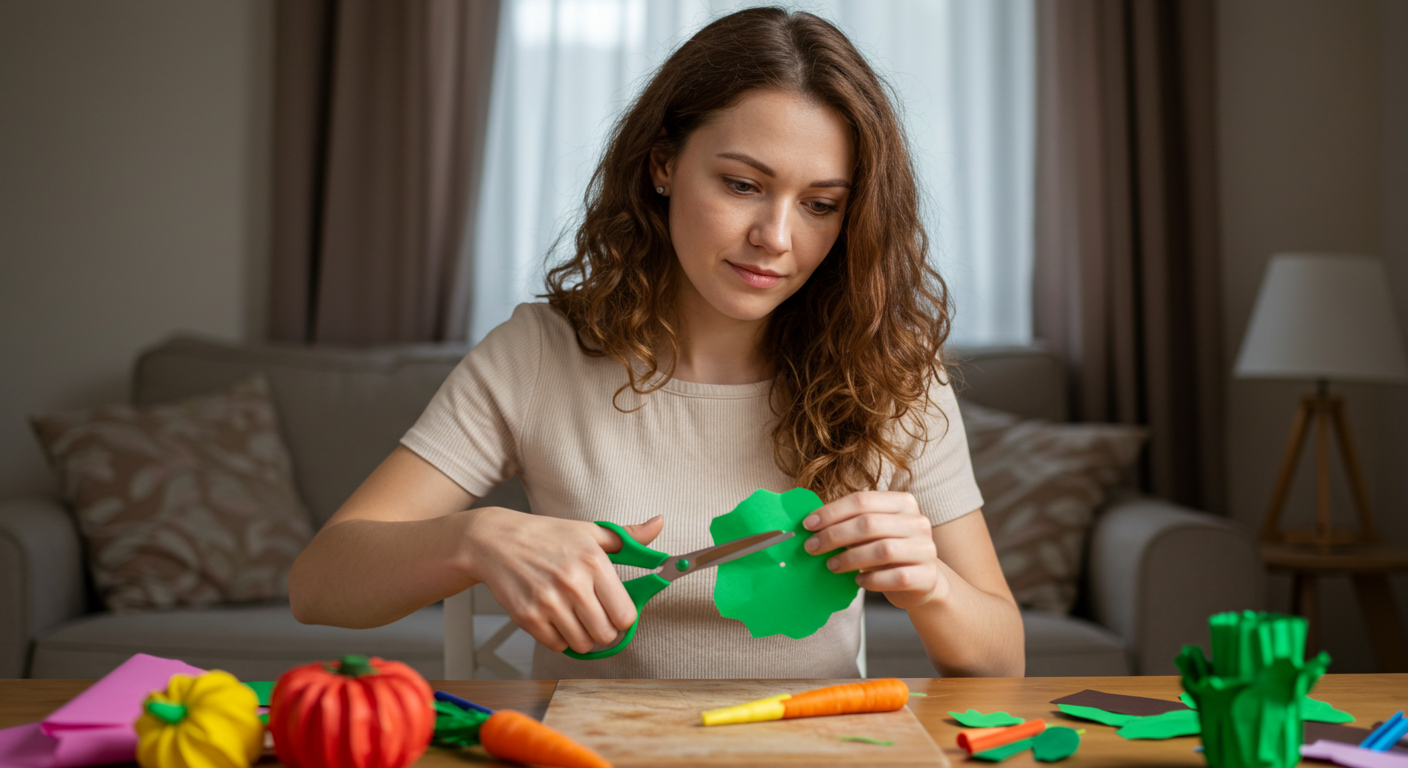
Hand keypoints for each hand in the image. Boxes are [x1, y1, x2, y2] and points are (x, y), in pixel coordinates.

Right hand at [460, 508, 664, 653]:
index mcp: (594, 561)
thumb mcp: (590, 531)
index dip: (623, 617)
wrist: (495, 541)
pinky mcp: (528, 617)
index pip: (626, 614)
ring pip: (583, 645)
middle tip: (595, 616)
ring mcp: (549, 602)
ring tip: (574, 617)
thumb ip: (628, 536)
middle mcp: (573, 583)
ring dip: (582, 637)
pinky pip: (557, 646)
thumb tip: (659, 524)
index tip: (615, 611)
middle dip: (604, 630)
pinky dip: (559, 638)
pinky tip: (555, 618)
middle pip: (606, 634)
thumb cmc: (547, 536)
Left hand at [802, 491, 946, 609]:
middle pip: (869, 524)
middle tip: (812, 548)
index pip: (862, 500)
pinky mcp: (927, 576)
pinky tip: (858, 580)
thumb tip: (812, 523)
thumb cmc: (888, 551)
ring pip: (882, 550)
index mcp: (903, 502)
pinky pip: (895, 577)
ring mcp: (926, 549)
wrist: (922, 580)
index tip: (808, 525)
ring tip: (832, 565)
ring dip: (850, 558)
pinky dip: (871, 579)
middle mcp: (918, 522)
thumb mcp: (873, 531)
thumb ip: (850, 522)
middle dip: (834, 535)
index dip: (831, 512)